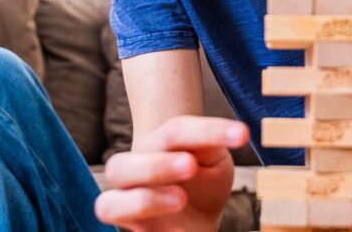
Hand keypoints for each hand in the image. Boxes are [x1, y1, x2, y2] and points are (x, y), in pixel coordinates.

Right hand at [94, 116, 248, 231]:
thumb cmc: (203, 179)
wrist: (194, 214)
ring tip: (181, 199)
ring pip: (110, 204)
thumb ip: (212, 146)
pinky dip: (142, 225)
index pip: (175, 131)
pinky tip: (175, 227)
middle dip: (156, 166)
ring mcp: (126, 206)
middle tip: (191, 166)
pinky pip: (124, 230)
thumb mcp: (213, 160)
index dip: (208, 130)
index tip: (241, 135)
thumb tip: (233, 133)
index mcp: (155, 147)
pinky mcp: (132, 230)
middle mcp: (132, 174)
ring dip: (146, 200)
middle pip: (122, 166)